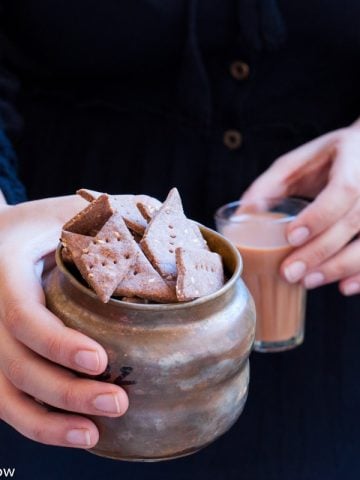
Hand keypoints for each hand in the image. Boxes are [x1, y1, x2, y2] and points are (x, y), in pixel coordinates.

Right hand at [0, 196, 128, 447]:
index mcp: (4, 270)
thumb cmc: (42, 224)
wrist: (0, 239)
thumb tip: (167, 238)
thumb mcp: (68, 211)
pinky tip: (74, 432)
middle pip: (16, 364)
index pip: (22, 314)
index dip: (57, 343)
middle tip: (117, 402)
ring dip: (47, 422)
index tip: (100, 360)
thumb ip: (107, 220)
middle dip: (65, 391)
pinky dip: (37, 423)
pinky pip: (7, 400)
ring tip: (94, 434)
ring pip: (6, 394)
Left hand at [241, 121, 359, 295]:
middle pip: (353, 222)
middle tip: (290, 272)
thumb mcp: (300, 162)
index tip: (292, 237)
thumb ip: (272, 184)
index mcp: (353, 160)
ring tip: (307, 281)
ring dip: (339, 267)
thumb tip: (242, 212)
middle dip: (320, 252)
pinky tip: (343, 287)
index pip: (343, 191)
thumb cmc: (330, 158)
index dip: (319, 217)